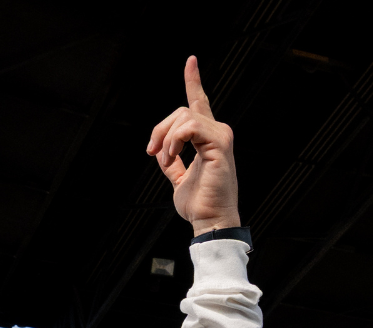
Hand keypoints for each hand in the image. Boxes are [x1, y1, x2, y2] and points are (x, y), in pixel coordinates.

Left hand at [147, 56, 239, 235]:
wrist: (210, 220)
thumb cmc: (199, 204)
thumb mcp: (179, 179)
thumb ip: (173, 163)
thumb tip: (162, 155)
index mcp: (208, 138)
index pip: (199, 104)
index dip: (193, 81)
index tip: (191, 61)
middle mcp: (217, 131)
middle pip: (182, 110)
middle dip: (160, 129)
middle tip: (152, 152)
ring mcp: (220, 135)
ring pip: (184, 117)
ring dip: (166, 138)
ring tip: (165, 160)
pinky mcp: (219, 144)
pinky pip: (190, 126)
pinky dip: (175, 140)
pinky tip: (171, 157)